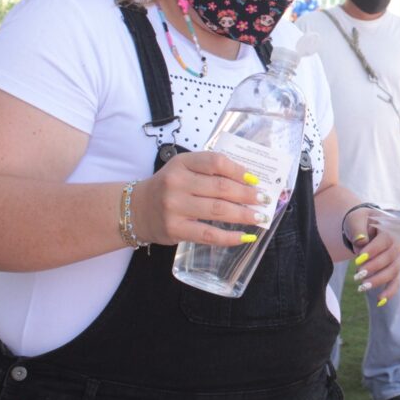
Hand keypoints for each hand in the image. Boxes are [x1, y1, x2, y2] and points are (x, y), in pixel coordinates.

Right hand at [129, 152, 269, 246]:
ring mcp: (175, 207)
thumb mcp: (183, 169)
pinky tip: (245, 237)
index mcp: (182, 163)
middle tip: (264, 199)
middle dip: (247, 194)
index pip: (215, 162)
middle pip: (220, 187)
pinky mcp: (175, 229)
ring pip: (217, 210)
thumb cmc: (168, 187)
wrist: (135, 210)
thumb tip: (248, 180)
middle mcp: (177, 183)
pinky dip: (230, 237)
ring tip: (260, 216)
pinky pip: (208, 234)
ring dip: (243, 214)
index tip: (255, 179)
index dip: (239, 170)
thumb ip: (209, 170)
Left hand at [343, 208, 399, 301]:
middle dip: (374, 268)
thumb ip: (357, 228)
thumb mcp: (356, 219)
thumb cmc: (360, 221)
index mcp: (392, 228)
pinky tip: (379, 301)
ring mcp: (399, 257)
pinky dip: (389, 292)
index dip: (373, 251)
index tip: (358, 260)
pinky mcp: (395, 269)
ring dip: (378, 281)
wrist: (365, 226)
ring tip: (361, 287)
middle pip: (391, 258)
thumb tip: (361, 242)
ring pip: (394, 272)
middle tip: (357, 276)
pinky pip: (396, 282)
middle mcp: (399, 243)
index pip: (385, 241)